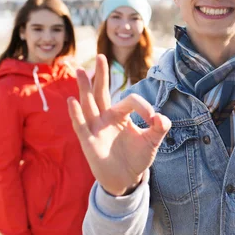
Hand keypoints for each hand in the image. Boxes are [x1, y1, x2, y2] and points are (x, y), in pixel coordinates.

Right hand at [68, 54, 170, 195]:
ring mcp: (96, 128)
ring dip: (84, 88)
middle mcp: (106, 118)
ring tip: (80, 71)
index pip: (130, 101)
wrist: (126, 179)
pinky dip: (76, 114)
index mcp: (121, 115)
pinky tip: (72, 100)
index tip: (153, 119)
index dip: (144, 106)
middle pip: (102, 92)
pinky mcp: (88, 142)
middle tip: (101, 56)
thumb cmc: (137, 158)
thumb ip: (160, 128)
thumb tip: (161, 116)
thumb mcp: (153, 142)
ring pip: (89, 104)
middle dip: (101, 75)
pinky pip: (81, 126)